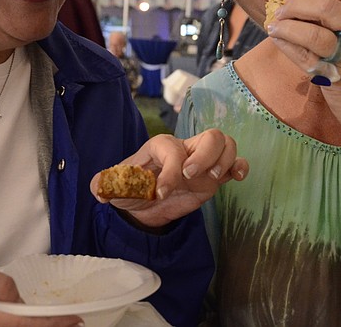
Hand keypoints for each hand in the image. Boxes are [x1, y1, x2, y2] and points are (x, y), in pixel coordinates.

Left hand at [89, 129, 248, 227]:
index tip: (162, 193)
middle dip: (205, 156)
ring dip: (225, 160)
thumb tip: (99, 188)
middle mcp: (186, 148)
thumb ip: (106, 184)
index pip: (173, 149)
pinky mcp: (215, 175)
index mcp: (162, 146)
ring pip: (226, 143)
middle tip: (191, 177)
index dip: (170, 171)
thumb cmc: (133, 189)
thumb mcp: (116, 188)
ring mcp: (203, 160)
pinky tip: (238, 178)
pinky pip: (236, 162)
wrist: (146, 205)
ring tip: (214, 179)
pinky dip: (241, 166)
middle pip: (210, 135)